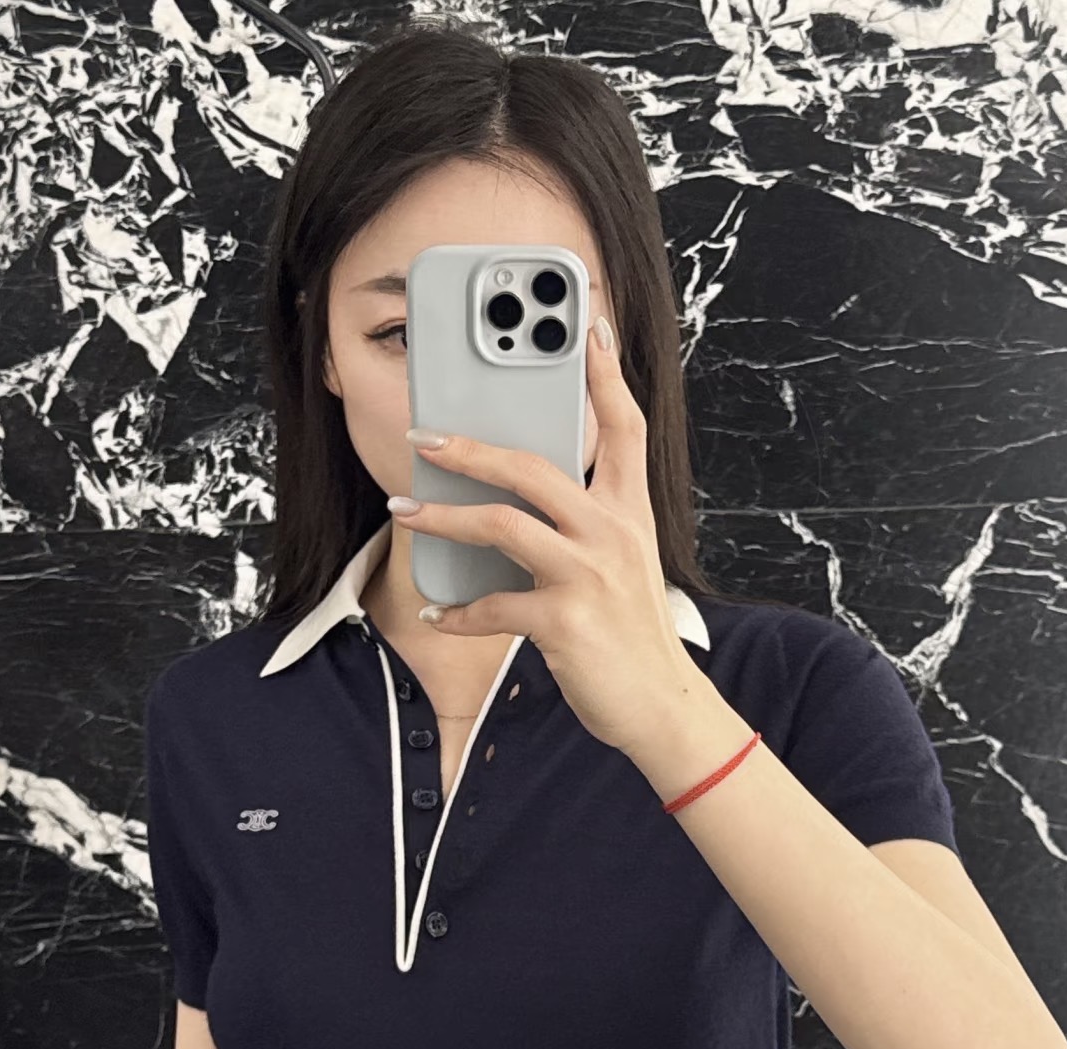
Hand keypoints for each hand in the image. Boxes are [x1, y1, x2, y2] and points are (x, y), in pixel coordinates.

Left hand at [389, 315, 704, 758]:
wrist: (662, 706)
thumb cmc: (633, 635)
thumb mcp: (625, 566)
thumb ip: (586, 525)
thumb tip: (519, 499)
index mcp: (631, 513)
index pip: (625, 427)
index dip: (607, 373)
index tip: (588, 324)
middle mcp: (613, 534)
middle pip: (535, 466)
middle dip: (471, 447)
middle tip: (424, 435)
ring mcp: (589, 576)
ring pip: (504, 524)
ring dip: (443, 517)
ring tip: (405, 508)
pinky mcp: (565, 622)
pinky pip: (494, 606)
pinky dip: (460, 612)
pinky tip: (441, 614)